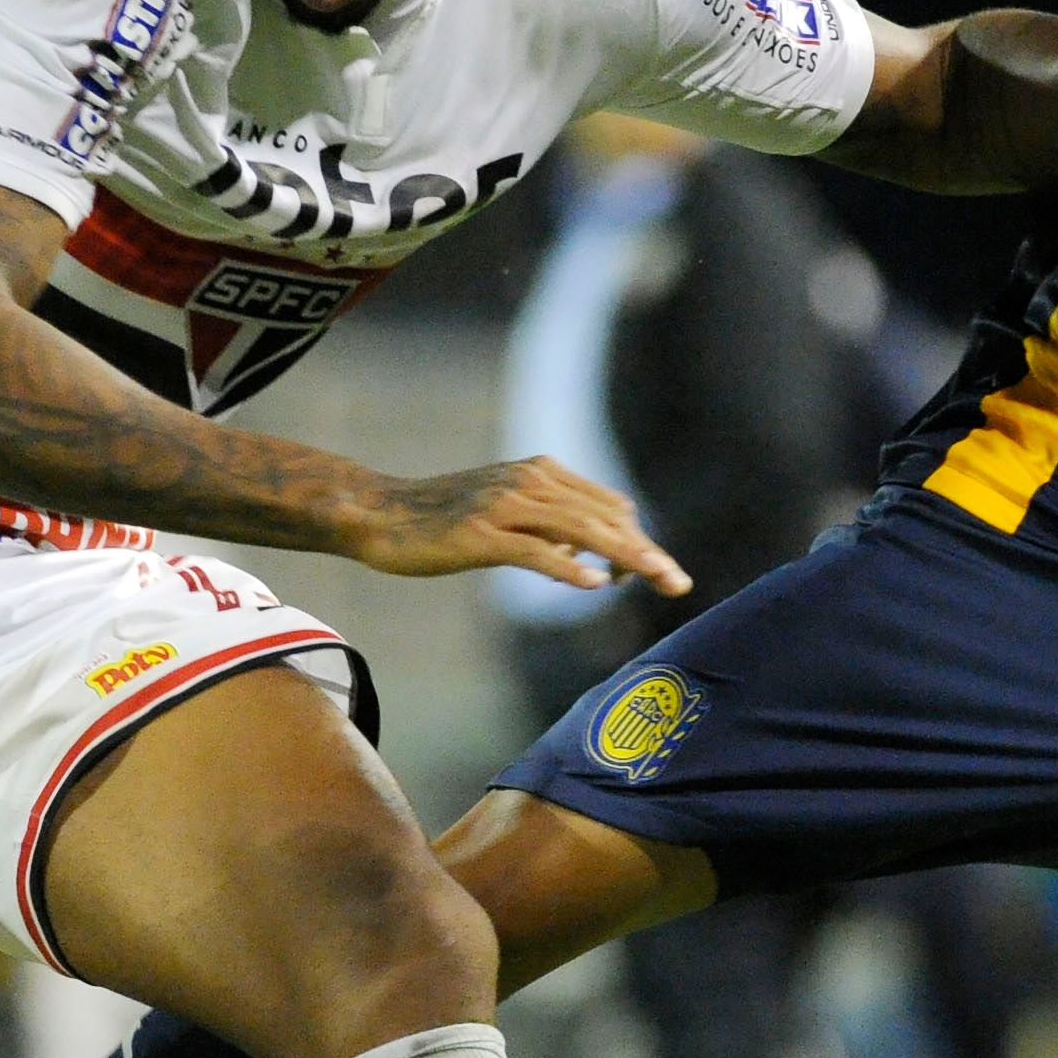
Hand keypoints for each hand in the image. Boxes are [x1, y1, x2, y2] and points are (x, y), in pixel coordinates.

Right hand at [346, 453, 689, 593]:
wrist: (378, 513)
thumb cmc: (441, 520)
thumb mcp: (506, 514)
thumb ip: (551, 527)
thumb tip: (591, 554)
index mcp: (540, 473)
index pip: (607, 505)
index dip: (637, 539)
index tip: (658, 574)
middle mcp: (529, 482)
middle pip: (604, 517)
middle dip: (647, 551)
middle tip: (679, 583)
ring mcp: (504, 506)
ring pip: (581, 530)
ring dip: (626, 557)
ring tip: (658, 580)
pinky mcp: (480, 534)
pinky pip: (534, 551)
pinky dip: (568, 566)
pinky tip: (596, 583)